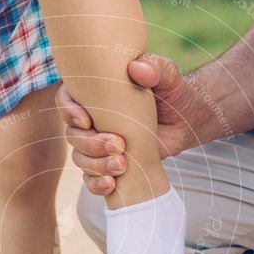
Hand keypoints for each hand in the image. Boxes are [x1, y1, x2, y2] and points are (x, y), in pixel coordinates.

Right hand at [56, 53, 199, 195]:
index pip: (67, 100)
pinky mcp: (109, 164)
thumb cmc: (173, 92)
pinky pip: (92, 179)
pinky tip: (111, 184)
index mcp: (96, 93)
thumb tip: (137, 68)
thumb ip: (155, 68)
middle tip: (117, 145)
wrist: (186, 121)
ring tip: (121, 165)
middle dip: (90, 144)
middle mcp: (92, 119)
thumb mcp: (168, 75)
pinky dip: (97, 185)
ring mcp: (99, 144)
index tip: (86, 120)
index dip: (69, 111)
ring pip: (80, 159)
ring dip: (96, 166)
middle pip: (72, 135)